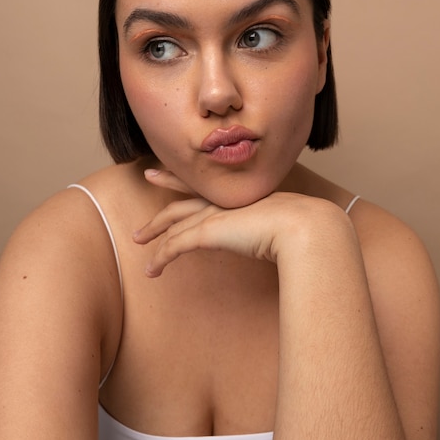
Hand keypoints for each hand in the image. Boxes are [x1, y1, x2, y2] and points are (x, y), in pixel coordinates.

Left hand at [134, 169, 334, 276]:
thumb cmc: (301, 226)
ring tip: (138, 240)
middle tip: (148, 178)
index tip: (169, 169)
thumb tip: (274, 239)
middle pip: (184, 198)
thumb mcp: (281, 224)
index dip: (185, 176)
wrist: (302, 225)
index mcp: (239, 197)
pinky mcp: (207, 233)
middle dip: (164, 189)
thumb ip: (270, 227)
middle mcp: (222, 203)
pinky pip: (174, 246)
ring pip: (173, 223)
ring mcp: (213, 216)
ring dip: (154, 233)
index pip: (205, 185)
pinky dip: (160, 258)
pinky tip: (151, 270)